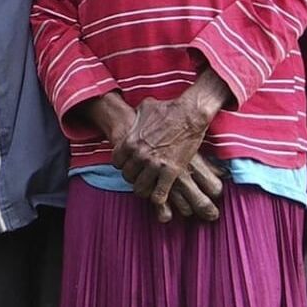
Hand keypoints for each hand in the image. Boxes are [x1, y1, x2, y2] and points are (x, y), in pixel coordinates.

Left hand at [84, 89, 219, 218]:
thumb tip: (131, 114)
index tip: (130, 164)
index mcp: (130, 141)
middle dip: (134, 177)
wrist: (190, 113)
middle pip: (127, 176)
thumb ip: (134, 117)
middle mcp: (139, 155)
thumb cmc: (168, 108)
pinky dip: (158, 197)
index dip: (123, 164)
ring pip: (140, 188)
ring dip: (144, 189)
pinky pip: (159, 194)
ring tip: (149, 187)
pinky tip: (160, 195)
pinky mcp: (171, 172)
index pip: (116, 163)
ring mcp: (155, 164)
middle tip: (141, 175)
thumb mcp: (144, 109)